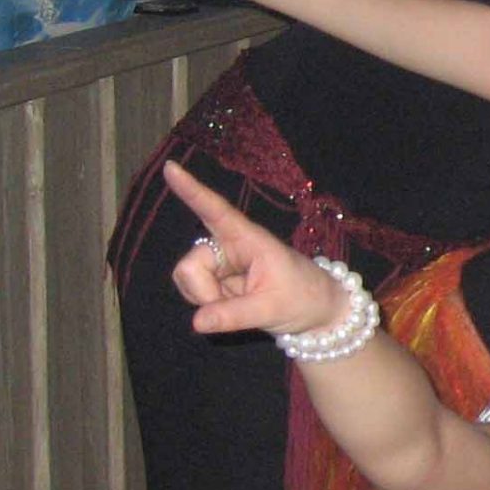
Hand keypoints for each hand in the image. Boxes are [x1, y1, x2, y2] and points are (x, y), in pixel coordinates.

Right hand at [162, 159, 350, 335]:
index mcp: (248, 239)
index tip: (171, 168)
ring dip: (206, 298)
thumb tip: (195, 322)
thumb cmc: (303, 298)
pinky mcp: (216, 279)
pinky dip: (207, 305)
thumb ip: (234, 315)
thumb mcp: (272, 309)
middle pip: (191, 264)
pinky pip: (193, 292)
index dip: (192, 190)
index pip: (216, 211)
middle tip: (237, 304)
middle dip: (204, 291)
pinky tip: (231, 305)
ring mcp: (220, 262)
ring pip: (188, 279)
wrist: (318, 312)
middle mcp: (230, 244)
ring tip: (241, 302)